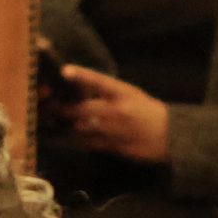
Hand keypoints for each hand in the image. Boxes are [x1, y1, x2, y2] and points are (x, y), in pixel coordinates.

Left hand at [57, 65, 172, 162]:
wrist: (167, 134)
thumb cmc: (147, 110)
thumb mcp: (131, 94)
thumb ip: (108, 93)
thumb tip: (83, 91)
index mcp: (123, 94)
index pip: (100, 82)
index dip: (82, 76)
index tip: (65, 70)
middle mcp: (117, 111)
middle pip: (82, 109)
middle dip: (63, 109)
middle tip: (49, 106)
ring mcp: (113, 131)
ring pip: (82, 128)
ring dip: (68, 125)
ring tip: (55, 121)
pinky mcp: (112, 147)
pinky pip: (88, 143)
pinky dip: (78, 139)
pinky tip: (72, 136)